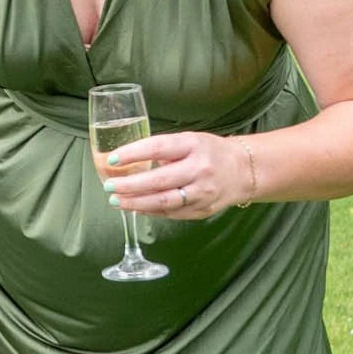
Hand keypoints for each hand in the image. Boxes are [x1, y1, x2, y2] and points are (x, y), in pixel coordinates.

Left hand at [105, 131, 247, 220]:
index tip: (111, 159)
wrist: (243, 171)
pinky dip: (151, 211)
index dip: (132, 154)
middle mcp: (199, 169)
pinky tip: (136, 207)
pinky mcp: (203, 209)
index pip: (158, 148)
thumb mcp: (187, 140)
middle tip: (109, 186)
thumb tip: (125, 161)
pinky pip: (172, 213)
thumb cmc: (208, 152)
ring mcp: (203, 192)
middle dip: (129, 186)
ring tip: (116, 201)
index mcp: (193, 146)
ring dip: (136, 203)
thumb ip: (161, 149)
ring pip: (164, 202)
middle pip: (159, 180)